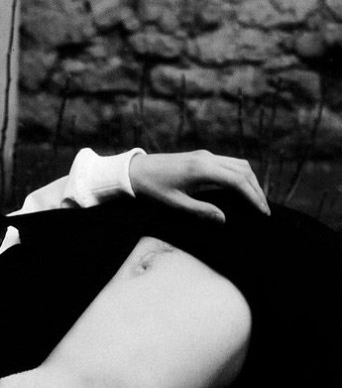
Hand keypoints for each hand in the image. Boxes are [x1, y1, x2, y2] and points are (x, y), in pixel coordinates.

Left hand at [128, 150, 269, 223]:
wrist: (135, 171)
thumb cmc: (152, 190)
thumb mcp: (175, 204)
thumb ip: (200, 211)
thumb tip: (224, 220)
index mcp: (202, 169)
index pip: (237, 181)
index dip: (253, 197)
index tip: (263, 212)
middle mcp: (207, 158)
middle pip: (243, 170)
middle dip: (257, 190)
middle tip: (264, 210)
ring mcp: (205, 155)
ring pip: (238, 164)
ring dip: (251, 181)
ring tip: (256, 201)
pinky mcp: (202, 157)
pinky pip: (228, 163)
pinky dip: (240, 175)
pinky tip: (241, 190)